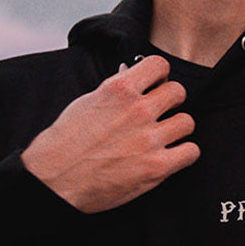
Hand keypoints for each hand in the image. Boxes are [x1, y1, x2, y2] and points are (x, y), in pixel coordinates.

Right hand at [21, 55, 198, 212]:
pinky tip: (171, 155)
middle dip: (170, 102)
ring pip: (187, 122)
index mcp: (118, 89)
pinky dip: (183, 153)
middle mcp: (138, 110)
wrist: (53, 181)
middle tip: (160, 112)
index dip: (160, 75)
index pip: (159, 64)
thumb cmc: (64, 144)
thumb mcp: (86, 103)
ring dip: (177, 129)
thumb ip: (115, 91)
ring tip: (163, 136)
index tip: (157, 84)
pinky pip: (191, 151)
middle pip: (178, 92)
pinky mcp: (157, 166)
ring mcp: (149, 139)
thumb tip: (134, 78)